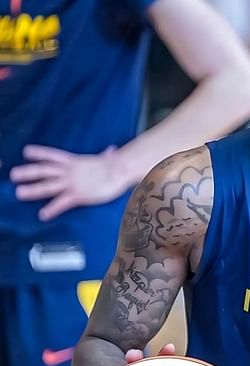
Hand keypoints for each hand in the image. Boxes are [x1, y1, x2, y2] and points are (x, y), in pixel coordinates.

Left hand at [10, 144, 129, 220]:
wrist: (120, 170)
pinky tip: (43, 215)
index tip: (25, 152)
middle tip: (13, 175)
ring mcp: (72, 183)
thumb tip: (112, 150)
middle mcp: (69, 171)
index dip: (38, 153)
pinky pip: (61, 203)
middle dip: (27, 172)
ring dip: (32, 190)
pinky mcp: (78, 195)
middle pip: (44, 170)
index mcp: (74, 161)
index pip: (52, 155)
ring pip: (48, 186)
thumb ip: (106, 155)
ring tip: (19, 193)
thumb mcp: (108, 158)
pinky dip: (51, 209)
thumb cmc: (116, 165)